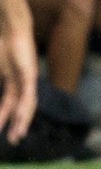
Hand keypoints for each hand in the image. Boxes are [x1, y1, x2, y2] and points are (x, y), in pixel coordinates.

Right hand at [0, 23, 37, 144]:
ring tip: (18, 135)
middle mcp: (23, 81)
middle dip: (17, 123)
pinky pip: (28, 94)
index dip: (5, 117)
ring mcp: (27, 77)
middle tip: (14, 139)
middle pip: (21, 106)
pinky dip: (25, 107)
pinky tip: (22, 119)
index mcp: (12, 79)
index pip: (9, 103)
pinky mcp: (30, 73)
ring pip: (27, 103)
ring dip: (23, 120)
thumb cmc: (0, 45)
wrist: (10, 28)